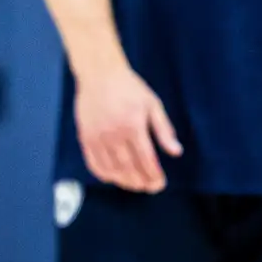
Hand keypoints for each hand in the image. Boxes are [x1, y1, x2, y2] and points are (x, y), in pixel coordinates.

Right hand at [74, 65, 181, 192]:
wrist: (99, 73)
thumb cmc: (129, 87)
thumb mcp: (152, 104)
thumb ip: (164, 129)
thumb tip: (176, 152)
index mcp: (133, 125)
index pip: (146, 160)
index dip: (154, 176)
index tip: (160, 184)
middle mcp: (114, 134)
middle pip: (129, 168)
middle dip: (141, 182)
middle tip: (150, 188)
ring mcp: (98, 137)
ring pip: (112, 170)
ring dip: (124, 182)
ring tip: (135, 185)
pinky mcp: (85, 137)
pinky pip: (94, 164)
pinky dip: (104, 175)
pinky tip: (114, 177)